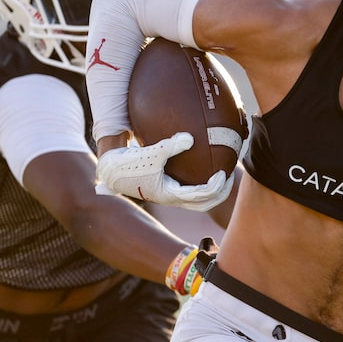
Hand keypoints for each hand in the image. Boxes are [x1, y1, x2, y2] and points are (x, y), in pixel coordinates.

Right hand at [96, 133, 233, 210]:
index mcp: (170, 194)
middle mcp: (173, 198)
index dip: (215, 188)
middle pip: (204, 204)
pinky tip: (207, 165)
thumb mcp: (151, 153)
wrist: (113, 170)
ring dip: (213, 190)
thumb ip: (170, 146)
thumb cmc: (130, 162)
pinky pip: (191, 188)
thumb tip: (190, 138)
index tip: (223, 174)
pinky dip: (202, 182)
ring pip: (198, 199)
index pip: (200, 196)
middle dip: (220, 194)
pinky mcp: (168, 187)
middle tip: (230, 177)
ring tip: (224, 173)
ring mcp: (171, 194)